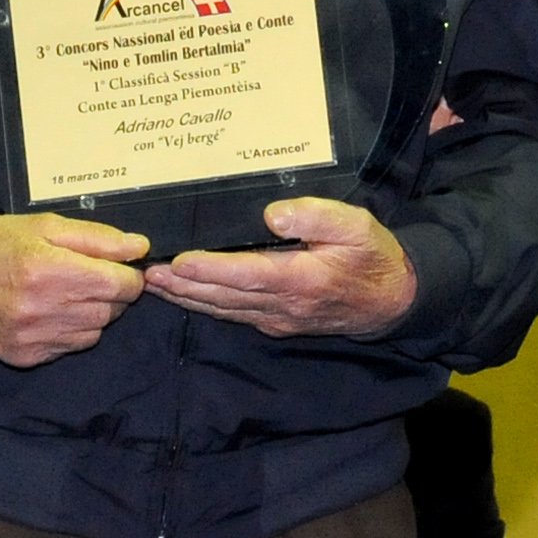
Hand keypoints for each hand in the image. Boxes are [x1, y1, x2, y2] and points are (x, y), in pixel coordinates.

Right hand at [0, 211, 147, 367]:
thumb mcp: (44, 226)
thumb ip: (97, 238)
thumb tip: (139, 247)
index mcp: (47, 269)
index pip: (118, 285)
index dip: (128, 275)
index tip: (119, 268)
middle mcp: (41, 308)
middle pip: (110, 310)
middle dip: (111, 294)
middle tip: (88, 277)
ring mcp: (32, 337)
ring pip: (93, 332)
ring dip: (92, 313)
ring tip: (66, 293)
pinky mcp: (24, 356)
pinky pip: (69, 347)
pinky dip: (70, 331)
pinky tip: (49, 312)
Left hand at [141, 198, 418, 339]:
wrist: (391, 301)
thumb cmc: (371, 256)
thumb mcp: (355, 226)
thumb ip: (316, 216)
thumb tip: (273, 215)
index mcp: (301, 279)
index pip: (247, 274)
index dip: (211, 269)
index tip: (179, 261)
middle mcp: (283, 305)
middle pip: (223, 296)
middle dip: (183, 286)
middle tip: (146, 274)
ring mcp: (276, 318)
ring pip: (222, 309)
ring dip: (186, 298)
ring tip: (153, 284)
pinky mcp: (275, 322)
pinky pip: (232, 314)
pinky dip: (204, 304)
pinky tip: (184, 294)